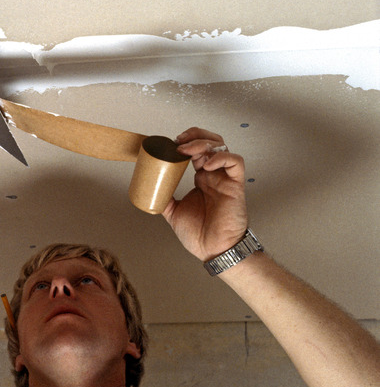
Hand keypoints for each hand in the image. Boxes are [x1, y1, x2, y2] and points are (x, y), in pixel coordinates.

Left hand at [162, 127, 247, 260]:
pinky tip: (206, 164)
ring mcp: (225, 179)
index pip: (197, 151)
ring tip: (188, 150)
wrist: (213, 250)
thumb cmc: (200, 235)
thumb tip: (149, 191)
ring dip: (204, 143)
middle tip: (179, 141)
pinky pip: (235, 162)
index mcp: (202, 179)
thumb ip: (164, 199)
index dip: (187, 142)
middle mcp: (214, 175)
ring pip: (222, 147)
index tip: (172, 144)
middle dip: (195, 136)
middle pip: (210, 143)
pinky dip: (221, 157)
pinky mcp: (236, 185)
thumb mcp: (174, 212)